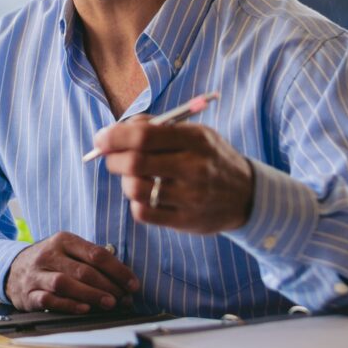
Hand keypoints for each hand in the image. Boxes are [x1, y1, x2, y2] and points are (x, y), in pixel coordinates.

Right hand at [5, 231, 139, 312]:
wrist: (11, 268)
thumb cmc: (50, 261)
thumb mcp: (67, 250)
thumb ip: (90, 258)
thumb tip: (123, 278)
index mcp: (63, 240)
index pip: (96, 254)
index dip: (118, 270)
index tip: (133, 284)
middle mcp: (49, 254)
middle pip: (83, 270)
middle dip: (108, 286)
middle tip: (123, 298)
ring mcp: (37, 274)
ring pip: (65, 283)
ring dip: (91, 295)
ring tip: (109, 304)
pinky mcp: (28, 293)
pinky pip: (48, 299)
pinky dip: (68, 304)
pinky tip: (84, 308)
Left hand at [94, 115, 254, 232]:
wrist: (247, 195)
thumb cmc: (209, 158)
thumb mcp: (194, 133)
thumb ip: (156, 126)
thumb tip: (114, 130)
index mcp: (195, 139)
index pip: (144, 136)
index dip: (114, 136)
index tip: (101, 138)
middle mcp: (194, 168)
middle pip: (135, 163)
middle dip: (112, 158)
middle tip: (110, 157)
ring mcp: (191, 197)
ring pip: (135, 189)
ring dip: (124, 181)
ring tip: (132, 176)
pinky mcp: (185, 221)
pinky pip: (142, 213)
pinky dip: (135, 202)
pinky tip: (145, 195)